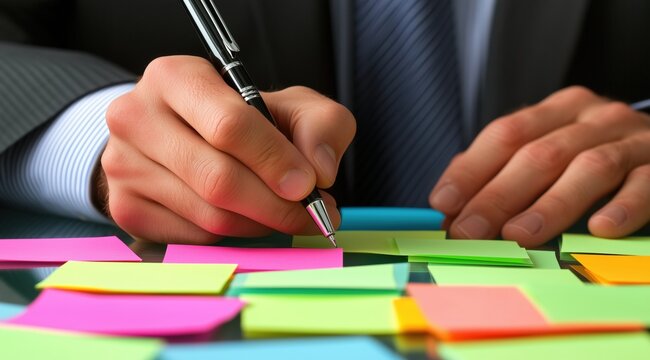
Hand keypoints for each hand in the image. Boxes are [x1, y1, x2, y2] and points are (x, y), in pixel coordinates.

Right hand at [98, 56, 354, 243]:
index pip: (228, 125)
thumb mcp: (289, 105)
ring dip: (261, 222)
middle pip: (217, 178)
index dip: (275, 160)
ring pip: (209, 214)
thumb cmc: (241, 118)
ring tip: (286, 213)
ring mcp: (122, 165)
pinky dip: (232, 234)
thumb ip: (320, 125)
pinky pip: (194, 236)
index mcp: (175, 77)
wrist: (179, 135)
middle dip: (276, 204)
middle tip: (312, 214)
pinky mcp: (125, 207)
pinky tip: (247, 216)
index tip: (310, 185)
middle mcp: (136, 117)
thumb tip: (320, 171)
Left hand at [429, 86, 649, 246]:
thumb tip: (450, 209)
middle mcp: (593, 119)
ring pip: (588, 168)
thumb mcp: (547, 151)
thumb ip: (500, 173)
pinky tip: (600, 229)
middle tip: (469, 231)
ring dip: (551, 205)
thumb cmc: (592, 154)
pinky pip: (644, 185)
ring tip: (520, 235)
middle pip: (538, 154)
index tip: (443, 203)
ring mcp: (632, 141)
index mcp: (557, 111)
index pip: (505, 134)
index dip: (472, 169)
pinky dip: (623, 207)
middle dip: (498, 196)